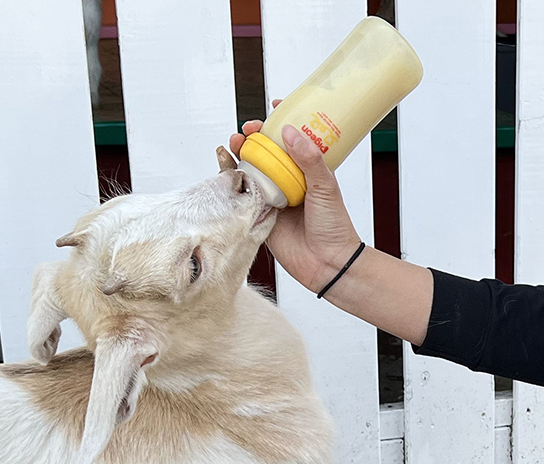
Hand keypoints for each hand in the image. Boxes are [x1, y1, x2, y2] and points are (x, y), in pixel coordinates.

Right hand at [230, 101, 362, 293]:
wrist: (326, 262)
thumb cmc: (333, 225)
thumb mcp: (325, 186)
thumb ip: (308, 159)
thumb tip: (289, 132)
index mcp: (308, 169)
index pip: (293, 138)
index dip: (283, 121)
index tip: (276, 106)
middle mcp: (288, 180)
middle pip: (266, 151)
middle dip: (254, 137)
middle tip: (247, 130)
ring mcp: (272, 197)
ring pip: (250, 170)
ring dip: (239, 155)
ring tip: (232, 144)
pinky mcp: (258, 215)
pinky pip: (241, 194)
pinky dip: (231, 180)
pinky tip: (225, 166)